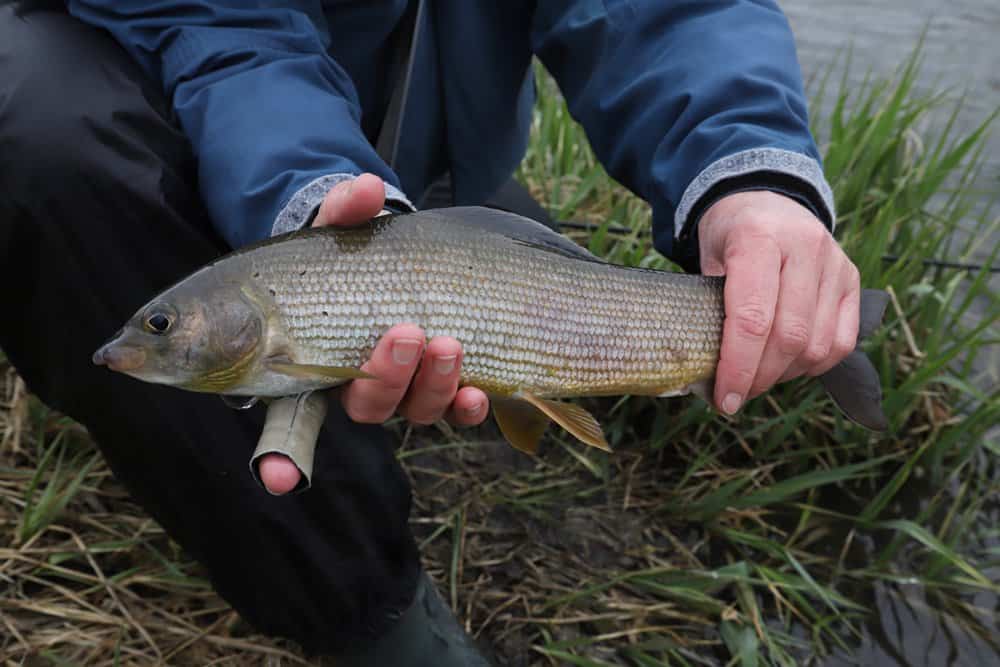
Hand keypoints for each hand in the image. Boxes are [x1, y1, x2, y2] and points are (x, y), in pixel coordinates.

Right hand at [257, 174, 488, 494]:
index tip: (281, 481)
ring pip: (414, 408)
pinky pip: (455, 409)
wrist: (398, 260)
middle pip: (367, 404)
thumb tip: (367, 188)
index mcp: (313, 361)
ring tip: (448, 344)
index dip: (282, 459)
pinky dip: (467, 404)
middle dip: (388, 376)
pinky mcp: (444, 384)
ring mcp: (404, 387)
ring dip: (433, 384)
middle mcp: (356, 384)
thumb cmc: (350, 252)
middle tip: (408, 333)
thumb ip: (345, 211)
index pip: (286, 425)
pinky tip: (479, 393)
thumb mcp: (340, 229)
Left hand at [698, 190, 859, 415]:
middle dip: (758, 378)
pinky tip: (786, 366)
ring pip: (816, 345)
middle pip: (788, 337)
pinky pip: (841, 342)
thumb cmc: (727, 237)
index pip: (752, 318)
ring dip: (784, 375)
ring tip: (757, 378)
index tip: (723, 399)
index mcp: (758, 237)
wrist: (764, 200)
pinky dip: (813, 365)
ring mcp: (834, 263)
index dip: (737, 367)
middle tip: (735, 395)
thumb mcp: (705, 260)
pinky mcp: (851, 279)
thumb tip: (705, 374)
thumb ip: (708, 310)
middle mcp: (804, 247)